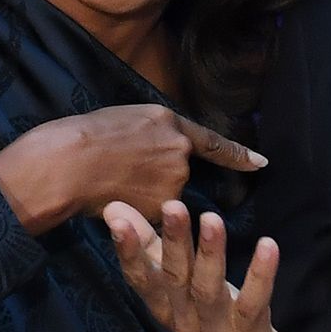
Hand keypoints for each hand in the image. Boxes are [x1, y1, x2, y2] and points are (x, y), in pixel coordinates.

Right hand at [0, 105, 265, 234]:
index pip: (213, 141)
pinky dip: (140, 210)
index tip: (261, 163)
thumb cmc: (86, 135)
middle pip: (178, 170)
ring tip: (114, 181)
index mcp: (169, 122)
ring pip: (166, 194)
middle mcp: (179, 152)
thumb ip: (154, 131)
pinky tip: (116, 197)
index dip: (238, 154)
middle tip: (122, 167)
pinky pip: (154, 213)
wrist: (69, 162)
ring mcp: (172, 181)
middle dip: (156, 174)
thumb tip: (160, 144)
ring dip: (147, 192)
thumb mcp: (127, 118)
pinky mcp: (161, 208)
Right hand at [103, 199, 298, 331]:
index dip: (128, 251)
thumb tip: (116, 207)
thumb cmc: (212, 321)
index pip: (140, 279)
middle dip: (172, 241)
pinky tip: (268, 245)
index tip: (116, 219)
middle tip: (172, 206)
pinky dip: (260, 275)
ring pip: (209, 291)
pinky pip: (253, 303)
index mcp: (165, 308)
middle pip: (175, 279)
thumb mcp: (178, 289)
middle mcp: (185, 322)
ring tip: (212, 220)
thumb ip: (150, 248)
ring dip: (211, 254)